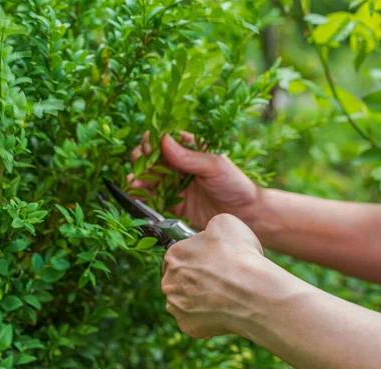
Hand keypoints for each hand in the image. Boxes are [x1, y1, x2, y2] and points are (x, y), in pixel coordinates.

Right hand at [130, 132, 259, 229]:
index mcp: (191, 150)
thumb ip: (189, 157)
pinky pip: (153, 199)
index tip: (148, 148)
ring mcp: (175, 185)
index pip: (165, 141)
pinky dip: (142, 198)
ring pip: (149, 179)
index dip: (153, 142)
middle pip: (152, 159)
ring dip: (138, 179)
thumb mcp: (214, 166)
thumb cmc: (235, 185)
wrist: (247, 216)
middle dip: (142, 160)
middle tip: (140, 167)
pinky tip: (136, 197)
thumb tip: (163, 140)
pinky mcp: (173, 205)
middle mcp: (180, 166)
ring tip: (133, 183)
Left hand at [161, 214, 272, 338]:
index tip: (212, 261)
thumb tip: (210, 233)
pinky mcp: (188, 327)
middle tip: (219, 279)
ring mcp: (177, 306)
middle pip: (180, 279)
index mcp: (174, 255)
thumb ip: (211, 227)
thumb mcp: (225, 224)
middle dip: (196, 279)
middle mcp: (169, 282)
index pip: (180, 255)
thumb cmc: (239, 256)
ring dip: (200, 298)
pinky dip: (208, 317)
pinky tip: (225, 310)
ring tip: (225, 296)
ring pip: (186, 300)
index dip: (198, 257)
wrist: (252, 292)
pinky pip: (196, 320)